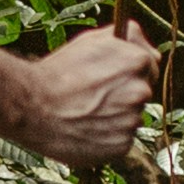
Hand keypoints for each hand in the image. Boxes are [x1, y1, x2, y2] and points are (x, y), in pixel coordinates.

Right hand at [17, 22, 157, 170]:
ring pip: (130, 118)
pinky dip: (107, 138)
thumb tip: (142, 42)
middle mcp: (141, 91)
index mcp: (137, 62)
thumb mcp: (92, 40)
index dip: (131, 70)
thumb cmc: (59, 71)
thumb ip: (126, 37)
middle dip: (124, 94)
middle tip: (94, 96)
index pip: (150, 66)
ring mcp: (132, 121)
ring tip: (85, 113)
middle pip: (141, 93)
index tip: (114, 75)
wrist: (33, 107)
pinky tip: (86, 130)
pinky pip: (121, 140)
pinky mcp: (122, 146)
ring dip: (115, 117)